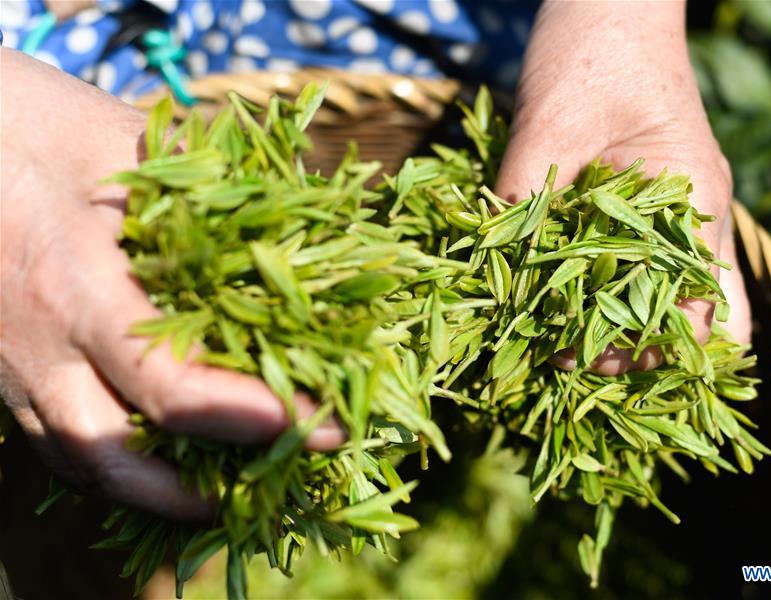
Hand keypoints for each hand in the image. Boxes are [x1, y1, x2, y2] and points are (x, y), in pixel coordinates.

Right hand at [0, 50, 342, 519]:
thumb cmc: (29, 121)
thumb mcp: (124, 138)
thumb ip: (209, 185)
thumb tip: (296, 222)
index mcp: (75, 287)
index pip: (169, 384)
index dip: (249, 416)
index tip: (320, 419)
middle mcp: (37, 345)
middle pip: (111, 458)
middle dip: (200, 489)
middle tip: (282, 475)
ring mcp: (9, 365)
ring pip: (76, 461)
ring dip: (155, 491)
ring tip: (227, 491)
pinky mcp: (1, 367)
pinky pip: (55, 437)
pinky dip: (116, 460)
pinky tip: (164, 455)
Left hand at [496, 1, 750, 373]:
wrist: (612, 1)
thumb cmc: (591, 50)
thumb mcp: (549, 125)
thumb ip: (522, 197)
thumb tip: (489, 276)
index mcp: (696, 203)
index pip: (704, 311)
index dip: (653, 353)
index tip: (588, 362)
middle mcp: (696, 218)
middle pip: (698, 320)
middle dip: (641, 353)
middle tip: (573, 361)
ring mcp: (674, 212)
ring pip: (668, 299)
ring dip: (623, 329)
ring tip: (562, 345)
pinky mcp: (640, 204)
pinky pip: (635, 266)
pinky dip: (603, 293)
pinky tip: (556, 303)